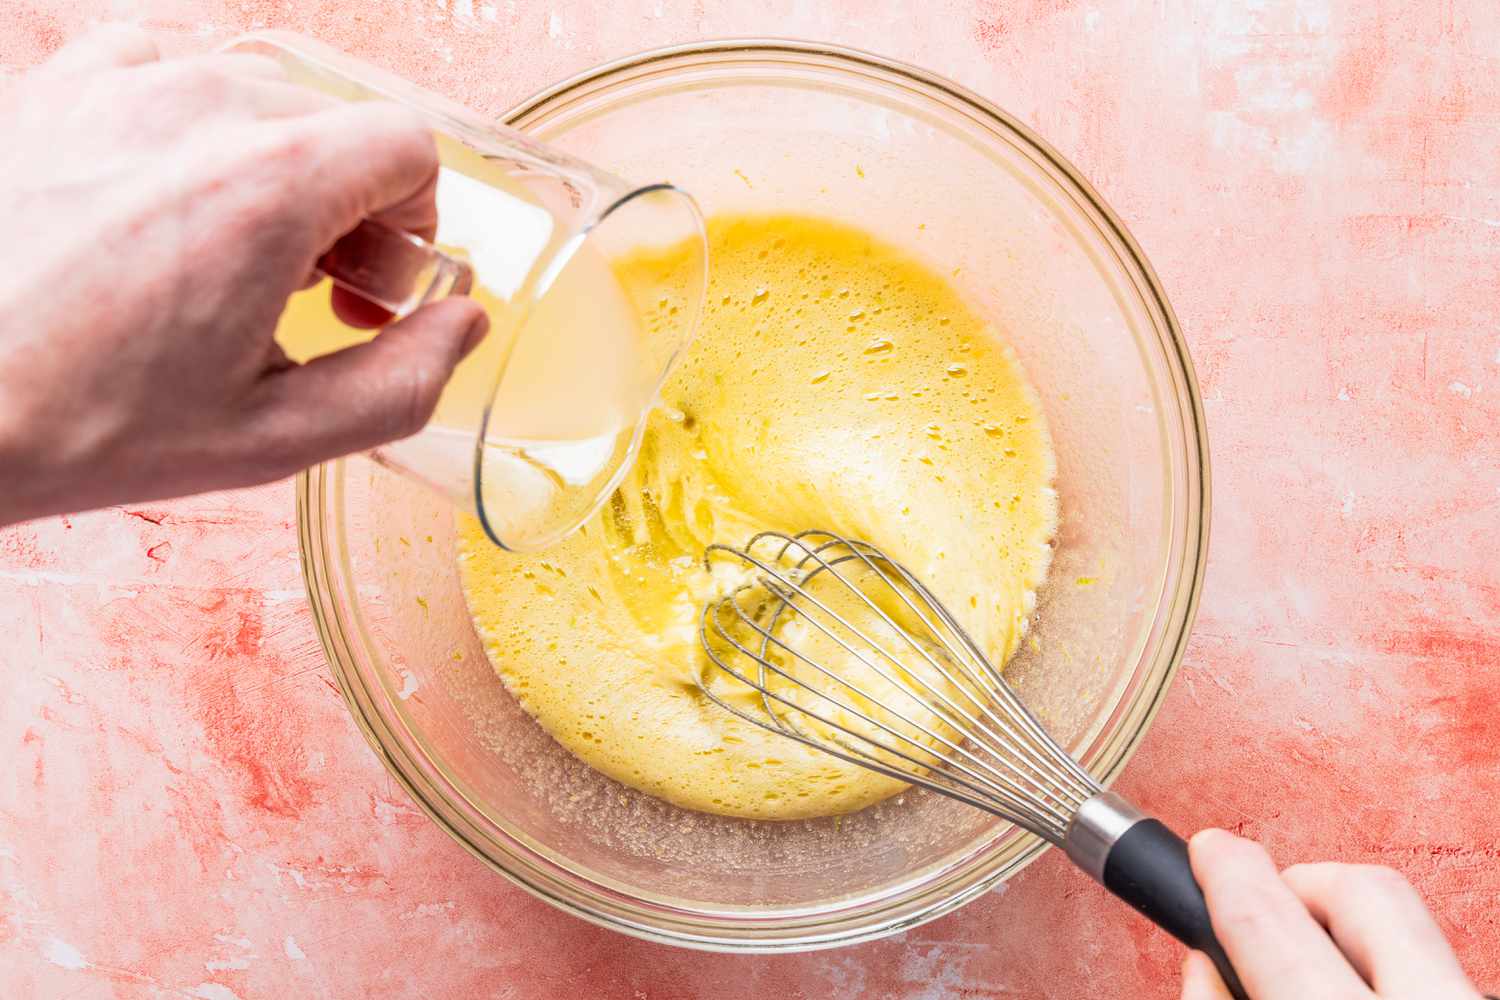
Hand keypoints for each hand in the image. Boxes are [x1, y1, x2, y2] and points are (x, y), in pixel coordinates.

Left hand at [0, 25, 488, 526]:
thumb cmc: (83, 424)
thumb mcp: (272, 438)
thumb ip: (402, 383)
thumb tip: (461, 323)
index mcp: (269, 188)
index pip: (408, 145)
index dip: (414, 219)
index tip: (375, 279)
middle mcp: (198, 107)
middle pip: (339, 122)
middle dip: (349, 205)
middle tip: (309, 290)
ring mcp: (117, 85)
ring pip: (259, 95)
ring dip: (274, 166)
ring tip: (230, 253)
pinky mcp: (57, 86)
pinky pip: (165, 67)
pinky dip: (187, 126)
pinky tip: (163, 200)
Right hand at [1183, 829, 1481, 998]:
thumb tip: (1205, 966)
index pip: (1273, 924)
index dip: (1227, 875)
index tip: (1210, 850)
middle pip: (1367, 891)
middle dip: (1301, 885)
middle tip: (1261, 904)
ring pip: (1412, 925)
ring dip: (1350, 934)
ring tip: (1313, 971)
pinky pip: (1439, 967)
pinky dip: (1391, 972)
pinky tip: (1359, 994)